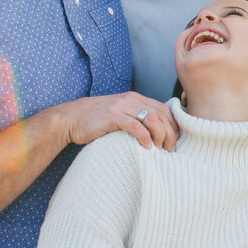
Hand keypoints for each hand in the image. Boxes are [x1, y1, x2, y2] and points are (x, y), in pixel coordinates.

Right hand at [63, 93, 177, 149]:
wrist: (71, 118)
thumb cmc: (97, 121)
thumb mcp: (120, 114)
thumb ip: (136, 117)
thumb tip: (156, 133)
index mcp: (135, 98)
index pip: (163, 109)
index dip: (173, 125)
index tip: (175, 140)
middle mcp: (131, 100)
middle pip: (161, 114)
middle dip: (170, 133)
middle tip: (170, 148)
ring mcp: (121, 107)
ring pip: (152, 119)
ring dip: (160, 135)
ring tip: (160, 148)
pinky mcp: (112, 117)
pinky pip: (135, 126)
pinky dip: (145, 137)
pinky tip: (147, 146)